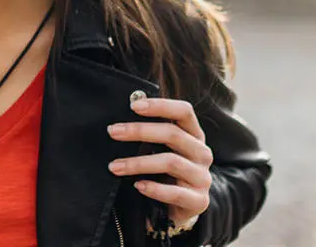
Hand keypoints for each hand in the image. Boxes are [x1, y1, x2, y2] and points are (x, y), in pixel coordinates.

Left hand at [109, 98, 212, 228]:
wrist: (182, 210)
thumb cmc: (167, 175)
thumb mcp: (163, 151)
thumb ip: (151, 136)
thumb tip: (121, 121)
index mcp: (195, 135)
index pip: (184, 111)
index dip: (161, 106)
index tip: (133, 106)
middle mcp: (202, 153)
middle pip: (173, 134)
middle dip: (140, 131)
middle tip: (113, 132)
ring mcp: (202, 177)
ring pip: (171, 162)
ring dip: (139, 163)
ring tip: (114, 166)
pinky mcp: (199, 201)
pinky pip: (176, 193)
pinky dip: (155, 189)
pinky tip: (137, 186)